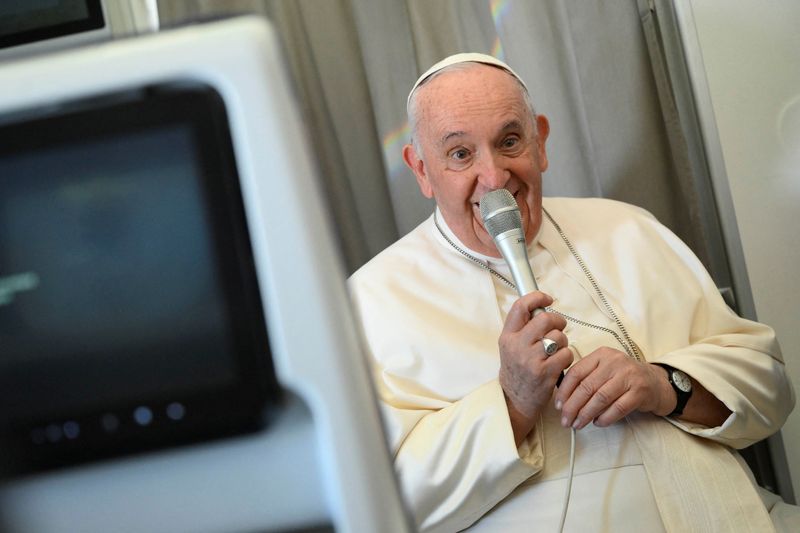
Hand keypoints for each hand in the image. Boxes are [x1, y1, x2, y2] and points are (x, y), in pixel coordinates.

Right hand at [499, 292, 572, 435]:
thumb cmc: (517, 371)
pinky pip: (566, 354)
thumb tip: (543, 308)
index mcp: (507, 336)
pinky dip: (567, 357)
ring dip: (563, 342)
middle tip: (559, 327)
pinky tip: (559, 363)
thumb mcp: (510, 347)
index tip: (547, 299)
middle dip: (558, 321)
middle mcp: (517, 346)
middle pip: (545, 319)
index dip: (537, 297)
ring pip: (559, 337)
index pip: (520, 307)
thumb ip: (522, 328)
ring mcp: (531, 360)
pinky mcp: (545, 373)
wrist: (514, 401)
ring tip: (557, 351)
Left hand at [554, 347, 673, 428]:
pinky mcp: (640, 391)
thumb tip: (563, 399)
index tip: (558, 406)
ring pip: (600, 398)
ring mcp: (629, 376)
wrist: (654, 382)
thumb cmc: (622, 378)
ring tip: (578, 424)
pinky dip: (605, 418)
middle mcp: (615, 362)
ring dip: (586, 414)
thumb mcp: (603, 370)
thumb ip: (586, 378)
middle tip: (565, 420)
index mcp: (602, 355)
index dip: (565, 391)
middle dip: (573, 406)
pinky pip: (618, 408)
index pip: (577, 372)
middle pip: (587, 387)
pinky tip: (597, 423)